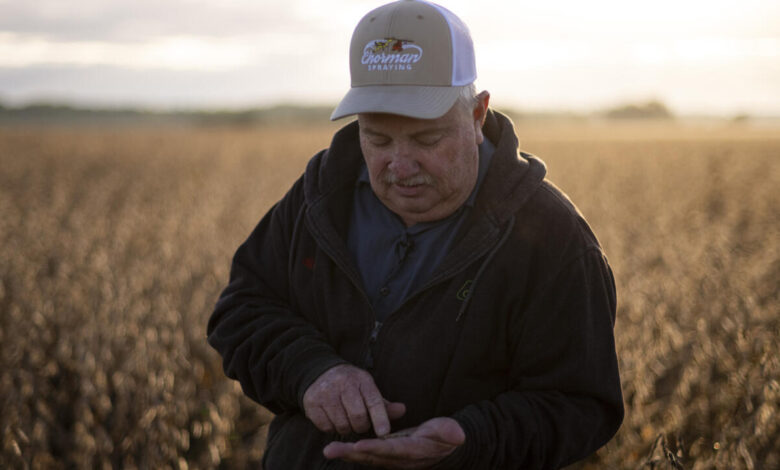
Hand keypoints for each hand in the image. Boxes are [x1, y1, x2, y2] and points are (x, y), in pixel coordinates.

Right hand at [303, 364, 405, 435]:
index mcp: (361, 379)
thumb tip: (402, 410)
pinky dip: (332, 428)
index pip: (373, 401)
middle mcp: (343, 384)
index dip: (380, 418)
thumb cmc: (350, 384)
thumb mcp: (367, 388)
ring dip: (347, 428)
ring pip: (342, 425)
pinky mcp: (312, 403)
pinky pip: (326, 427)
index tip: (384, 432)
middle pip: (358, 417)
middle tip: (360, 424)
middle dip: (361, 426)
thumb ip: (383, 403)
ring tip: (346, 419)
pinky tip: (333, 418)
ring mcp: (326, 393)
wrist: (319, 371)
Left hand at [322, 417, 464, 468]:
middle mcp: (399, 459)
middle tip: (330, 450)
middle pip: (372, 457)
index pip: (392, 450)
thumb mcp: (451, 432)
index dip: (376, 448)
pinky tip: (337, 448)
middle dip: (351, 453)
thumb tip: (458, 434)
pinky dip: (352, 452)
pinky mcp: (387, 455)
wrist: (444, 449)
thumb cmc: (447, 437)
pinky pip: (367, 454)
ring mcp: (392, 459)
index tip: (360, 445)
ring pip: (366, 457)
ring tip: (328, 449)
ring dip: (347, 453)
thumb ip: (451, 432)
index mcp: (413, 451)